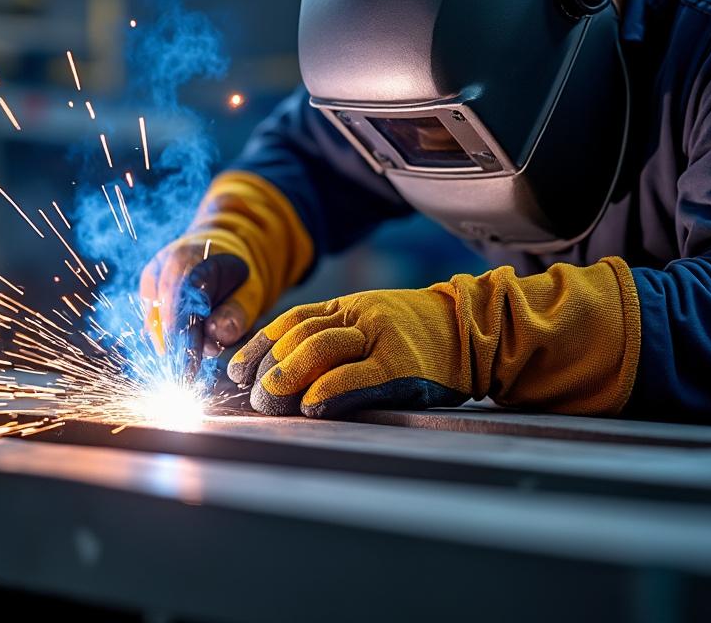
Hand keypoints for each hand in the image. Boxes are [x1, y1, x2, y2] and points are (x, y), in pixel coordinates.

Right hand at [139, 171, 314, 369]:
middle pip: (161, 317)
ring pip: (154, 325)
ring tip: (199, 352)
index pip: (178, 303)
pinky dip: (171, 341)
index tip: (188, 370)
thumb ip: (238, 310)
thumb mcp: (251, 288)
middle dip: (177, 349)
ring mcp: (151, 281)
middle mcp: (160, 267)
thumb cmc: (239, 272)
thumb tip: (217, 334)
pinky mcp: (148, 295)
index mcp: (186, 259)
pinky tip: (189, 345)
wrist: (221, 248)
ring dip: (176, 346)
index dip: (181, 338)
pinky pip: (155, 326)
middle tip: (191, 376)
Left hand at [227, 289, 469, 417]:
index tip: (235, 370)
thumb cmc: (418, 338)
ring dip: (288, 376)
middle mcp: (360, 316)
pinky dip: (330, 390)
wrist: (476, 331)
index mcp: (348, 307)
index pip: (291, 321)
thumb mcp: (372, 326)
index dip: (258, 345)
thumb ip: (334, 340)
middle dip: (269, 366)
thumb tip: (282, 373)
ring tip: (269, 400)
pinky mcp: (402, 365)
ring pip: (322, 347)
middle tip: (252, 395)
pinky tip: (311, 405)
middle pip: (300, 334)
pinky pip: (358, 376)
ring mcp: (381, 338)